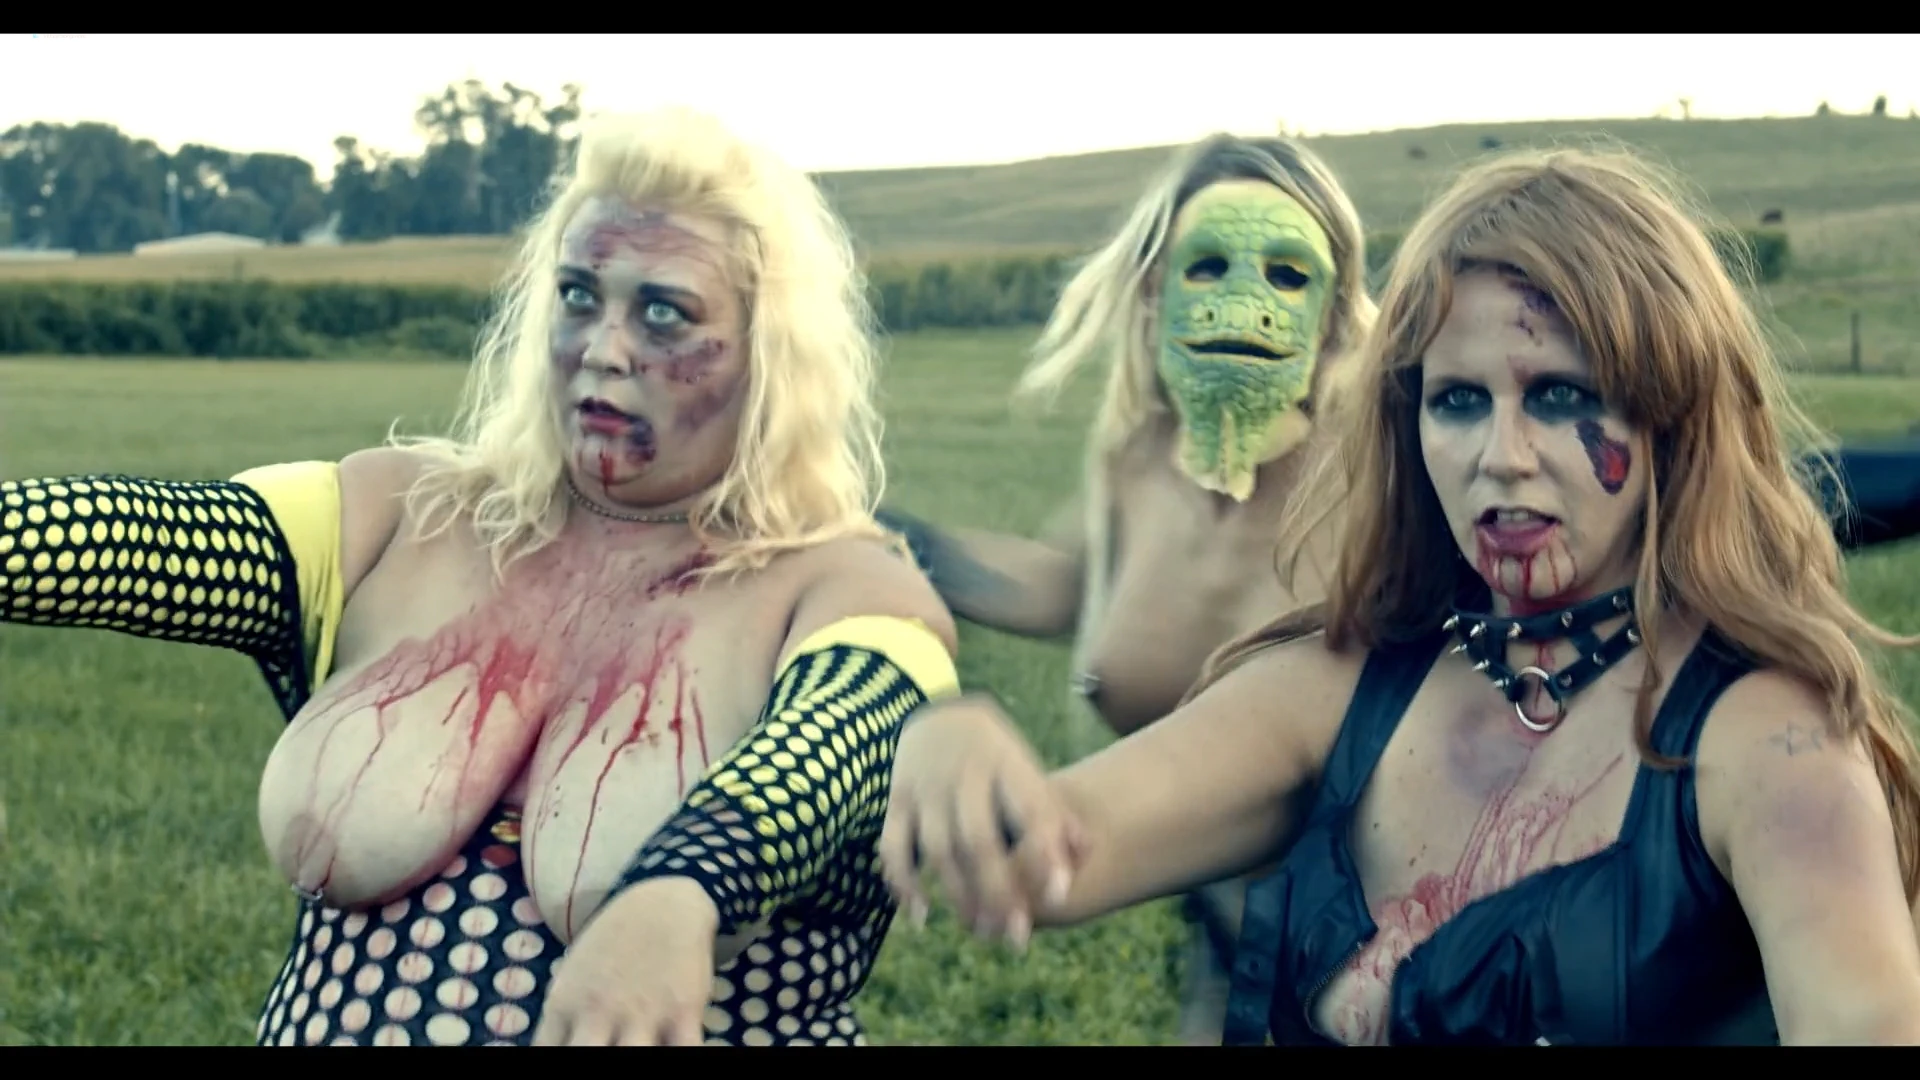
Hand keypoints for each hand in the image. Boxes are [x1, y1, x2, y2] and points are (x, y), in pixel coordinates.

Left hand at [532, 876, 715, 1045]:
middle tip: (602, 1052)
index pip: (544, 1052)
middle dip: (589, 1063)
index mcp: (565, 1004)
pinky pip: (684, 1050)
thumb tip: (555, 1045)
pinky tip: (674, 1046)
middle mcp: (597, 1013)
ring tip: (634, 1048)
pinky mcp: (683, 1011)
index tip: (572, 1053)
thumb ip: (563, 1016)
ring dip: (633, 1058)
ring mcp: (641, 1014)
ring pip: (632, 1058)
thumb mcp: (572, 975)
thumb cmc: (614, 941)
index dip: (553, 1062)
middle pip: (584, 1058)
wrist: (665, 902)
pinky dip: (680, 1054)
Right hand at [877, 693, 1087, 948]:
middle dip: (998, 892)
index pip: (1028, 810)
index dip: (1044, 853)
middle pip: (979, 840)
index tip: (1059, 896)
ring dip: (959, 895)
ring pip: (939, 849)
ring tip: (982, 930)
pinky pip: (893, 845)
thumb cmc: (996, 755)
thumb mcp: (1028, 768)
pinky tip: (921, 917)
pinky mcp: (897, 800)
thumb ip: (1054, 811)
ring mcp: (926, 789)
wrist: (938, 712)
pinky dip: (903, 882)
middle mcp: (964, 776)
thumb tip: (1086, 854)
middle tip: (1017, 936)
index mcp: (1007, 765)